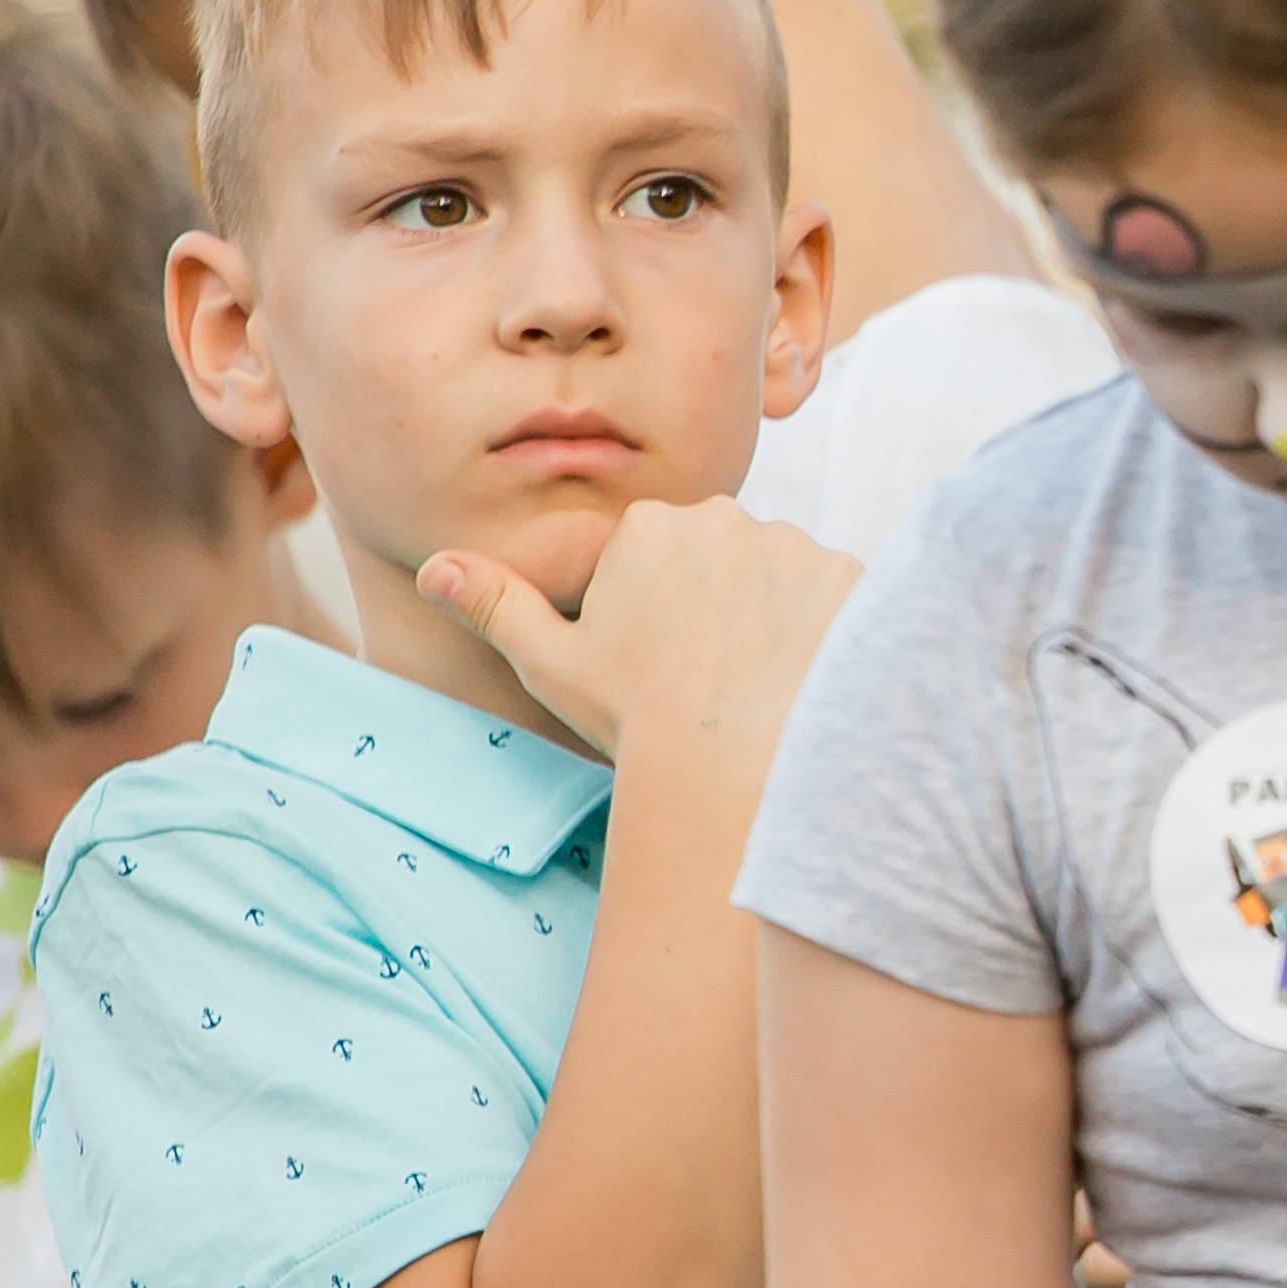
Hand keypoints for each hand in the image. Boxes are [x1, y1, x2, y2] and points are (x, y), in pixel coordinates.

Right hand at [420, 495, 857, 770]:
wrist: (727, 771)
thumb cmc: (633, 720)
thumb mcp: (551, 664)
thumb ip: (496, 604)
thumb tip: (433, 568)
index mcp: (652, 527)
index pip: (668, 557)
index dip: (666, 618)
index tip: (666, 668)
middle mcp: (726, 516)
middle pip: (731, 559)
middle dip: (727, 610)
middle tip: (715, 683)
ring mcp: (796, 545)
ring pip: (788, 578)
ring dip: (782, 621)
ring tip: (764, 689)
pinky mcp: (853, 579)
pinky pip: (844, 600)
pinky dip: (832, 636)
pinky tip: (808, 683)